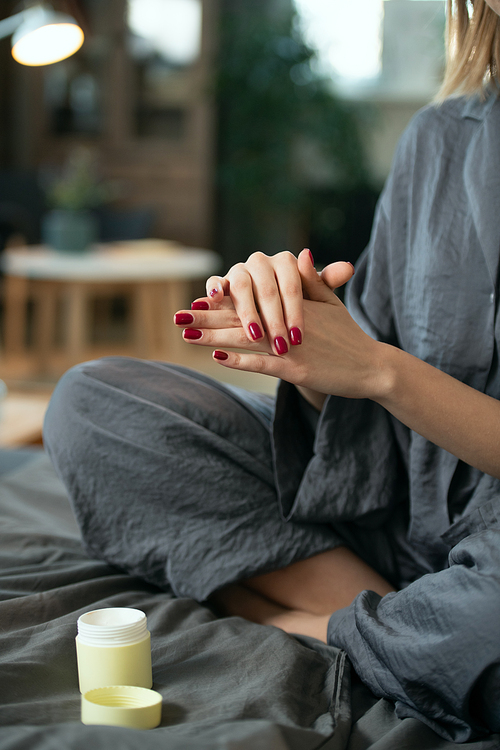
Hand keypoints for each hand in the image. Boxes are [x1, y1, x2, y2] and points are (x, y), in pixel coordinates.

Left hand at [174, 252, 384, 401]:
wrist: (373, 366)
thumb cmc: (348, 336)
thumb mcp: (332, 303)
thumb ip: (313, 280)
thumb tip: (302, 252)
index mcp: (295, 305)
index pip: (253, 299)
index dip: (224, 299)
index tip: (199, 297)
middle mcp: (289, 322)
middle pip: (241, 318)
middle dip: (207, 317)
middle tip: (177, 315)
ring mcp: (293, 346)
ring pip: (246, 339)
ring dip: (214, 337)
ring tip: (186, 335)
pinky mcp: (297, 369)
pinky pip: (263, 364)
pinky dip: (241, 361)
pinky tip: (218, 359)